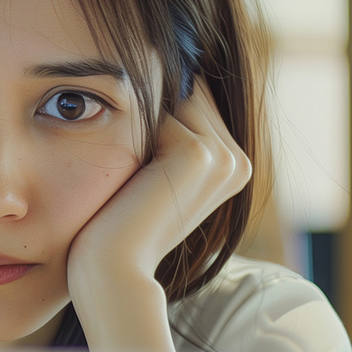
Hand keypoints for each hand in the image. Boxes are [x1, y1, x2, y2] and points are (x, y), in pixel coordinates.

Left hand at [66, 78, 250, 351]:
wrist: (113, 269)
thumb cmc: (119, 227)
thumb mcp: (150, 177)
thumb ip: (164, 139)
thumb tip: (154, 81)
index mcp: (233, 167)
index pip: (193, 101)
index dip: (154, 113)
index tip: (127, 151)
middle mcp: (238, 161)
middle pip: (185, 94)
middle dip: (147, 110)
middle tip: (124, 167)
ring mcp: (223, 157)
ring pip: (171, 98)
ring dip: (136, 121)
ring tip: (125, 173)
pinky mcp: (199, 153)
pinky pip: (156, 109)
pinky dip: (128, 131)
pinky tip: (123, 174)